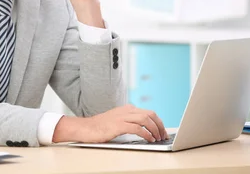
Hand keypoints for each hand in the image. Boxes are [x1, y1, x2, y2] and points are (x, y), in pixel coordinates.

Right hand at [53, 104, 167, 143]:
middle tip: (163, 135)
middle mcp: (126, 110)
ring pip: (145, 119)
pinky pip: (137, 128)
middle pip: (150, 114)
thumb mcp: (117, 121)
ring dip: (155, 129)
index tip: (162, 131)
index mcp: (127, 109)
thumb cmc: (100, 127)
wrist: (85, 128)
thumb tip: (144, 129)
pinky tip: (149, 140)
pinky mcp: (118, 125)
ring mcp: (122, 117)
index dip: (158, 122)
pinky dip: (146, 134)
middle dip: (160, 125)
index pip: (148, 112)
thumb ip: (129, 121)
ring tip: (158, 138)